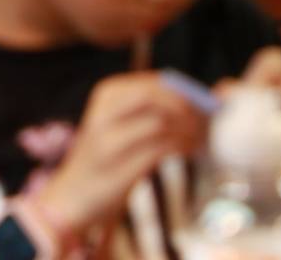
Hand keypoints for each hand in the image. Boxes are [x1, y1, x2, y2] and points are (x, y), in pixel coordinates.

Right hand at [29, 74, 204, 239]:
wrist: (71, 197)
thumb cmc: (104, 160)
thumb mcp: (119, 124)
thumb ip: (151, 108)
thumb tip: (204, 96)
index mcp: (106, 95)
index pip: (155, 83)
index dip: (186, 92)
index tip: (206, 105)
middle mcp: (104, 112)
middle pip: (157, 97)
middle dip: (189, 108)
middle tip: (208, 122)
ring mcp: (109, 139)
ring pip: (161, 122)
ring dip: (189, 130)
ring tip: (201, 138)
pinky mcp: (120, 166)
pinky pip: (161, 149)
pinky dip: (182, 147)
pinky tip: (190, 150)